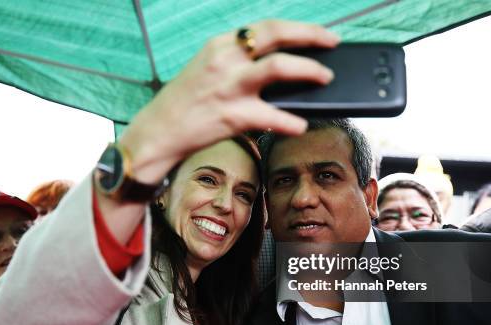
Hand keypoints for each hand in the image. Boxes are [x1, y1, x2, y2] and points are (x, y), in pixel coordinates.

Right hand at [120, 20, 339, 183]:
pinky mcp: (232, 115)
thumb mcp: (207, 70)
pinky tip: (300, 125)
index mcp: (220, 46)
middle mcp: (225, 59)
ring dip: (308, 70)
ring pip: (278, 67)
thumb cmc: (184, 103)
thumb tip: (275, 67)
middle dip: (310, 35)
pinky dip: (291, 122)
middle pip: (276, 35)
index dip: (297, 28)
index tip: (318, 32)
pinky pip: (272, 116)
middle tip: (332, 42)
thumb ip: (237, 63)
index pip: (265, 27)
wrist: (158, 132)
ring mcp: (229, 86)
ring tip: (325, 78)